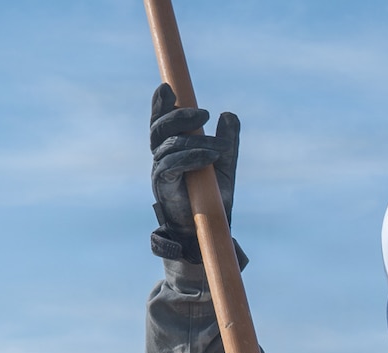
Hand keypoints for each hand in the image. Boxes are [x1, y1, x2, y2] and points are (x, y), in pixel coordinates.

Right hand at [149, 83, 243, 266]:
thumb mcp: (224, 164)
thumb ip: (227, 141)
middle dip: (178, 115)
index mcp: (171, 149)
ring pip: (166, 146)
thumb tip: (228, 114)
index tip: (168, 87)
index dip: (160, 104)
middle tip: (204, 112)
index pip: (161, 122)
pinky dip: (190, 158)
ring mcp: (160, 173)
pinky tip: (209, 158)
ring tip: (219, 148)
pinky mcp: (165, 188)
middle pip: (159, 129)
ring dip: (194, 142)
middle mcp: (161, 158)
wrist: (209, 229)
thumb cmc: (213, 197)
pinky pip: (170, 165)